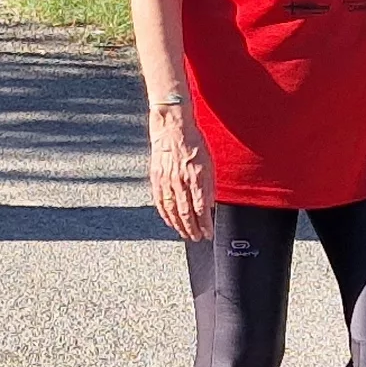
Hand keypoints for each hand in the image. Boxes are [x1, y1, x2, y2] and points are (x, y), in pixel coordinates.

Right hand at [148, 103, 215, 240]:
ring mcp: (166, 180)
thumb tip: (209, 205)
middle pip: (186, 213)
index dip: (205, 225)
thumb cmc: (194, 143)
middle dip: (192, 229)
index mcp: (196, 177)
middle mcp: (181, 181)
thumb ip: (209, 186)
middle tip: (197, 238)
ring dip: (179, 225)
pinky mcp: (156, 178)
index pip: (201, 208)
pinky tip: (170, 222)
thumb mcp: (209, 163)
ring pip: (172, 210)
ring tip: (185, 234)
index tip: (208, 234)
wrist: (172, 127)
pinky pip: (160, 201)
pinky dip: (165, 214)